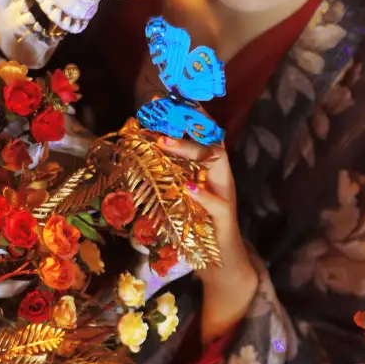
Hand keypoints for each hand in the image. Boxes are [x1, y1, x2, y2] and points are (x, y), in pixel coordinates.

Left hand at [157, 135, 258, 340]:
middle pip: (211, 141)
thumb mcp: (180, 199)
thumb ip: (168, 179)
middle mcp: (221, 178)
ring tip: (164, 144)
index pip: (203, 134)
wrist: (221, 263)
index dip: (187, 115)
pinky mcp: (225, 220)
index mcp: (209, 170)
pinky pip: (218, 203)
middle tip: (158, 119)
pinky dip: (203, 195)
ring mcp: (225, 196)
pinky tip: (188, 188)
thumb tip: (139, 157)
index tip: (164, 99)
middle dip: (188, 126)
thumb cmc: (198, 228)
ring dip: (190, 151)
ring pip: (217, 163)